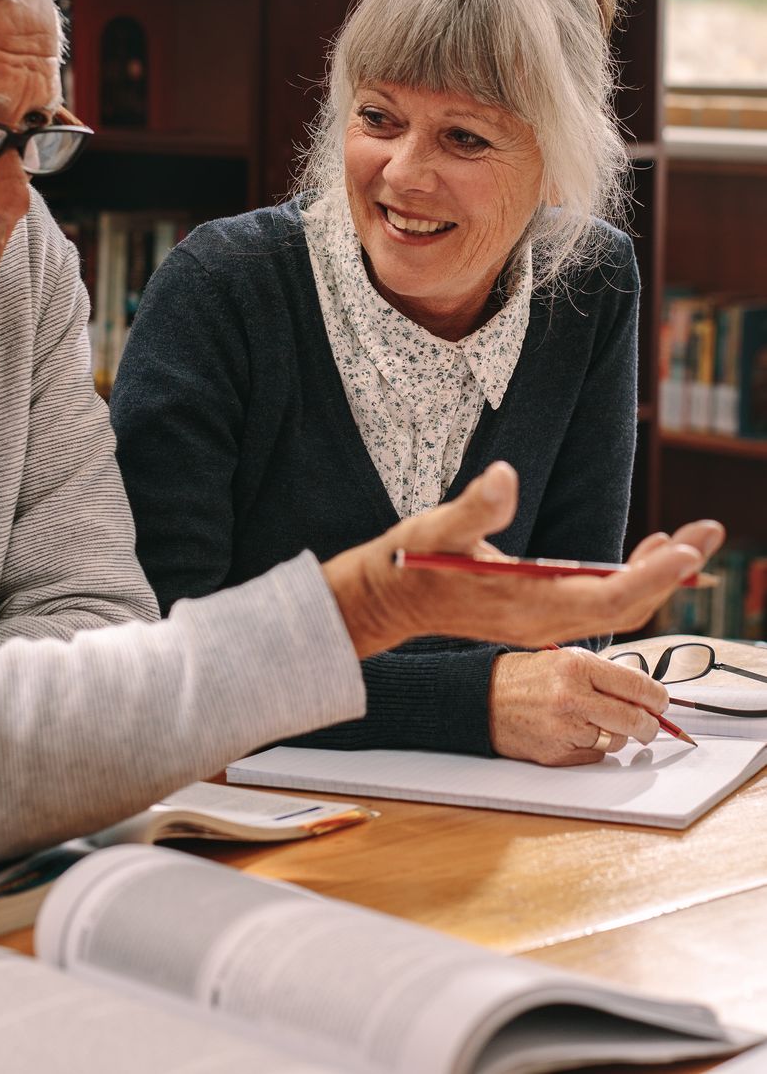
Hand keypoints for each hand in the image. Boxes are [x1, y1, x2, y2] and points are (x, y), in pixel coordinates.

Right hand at [323, 460, 723, 657]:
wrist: (387, 602)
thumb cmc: (409, 563)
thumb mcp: (436, 526)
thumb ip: (474, 506)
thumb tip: (504, 476)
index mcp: (527, 604)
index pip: (608, 596)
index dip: (652, 575)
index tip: (689, 549)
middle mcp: (544, 622)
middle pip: (627, 604)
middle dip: (673, 570)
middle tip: (710, 531)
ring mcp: (544, 622)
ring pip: (618, 606)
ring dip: (658, 575)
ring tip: (691, 539)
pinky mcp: (540, 613)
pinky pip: (601, 604)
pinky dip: (632, 580)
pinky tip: (645, 555)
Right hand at [489, 647, 668, 763]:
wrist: (479, 697)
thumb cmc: (523, 677)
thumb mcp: (564, 660)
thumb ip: (605, 675)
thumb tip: (647, 698)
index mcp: (576, 666)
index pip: (640, 687)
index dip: (658, 698)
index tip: (660, 703)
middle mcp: (571, 697)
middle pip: (637, 720)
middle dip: (649, 725)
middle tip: (648, 724)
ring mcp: (564, 728)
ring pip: (618, 740)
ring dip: (615, 734)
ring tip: (592, 720)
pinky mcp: (556, 753)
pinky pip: (595, 755)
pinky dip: (592, 746)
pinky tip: (572, 732)